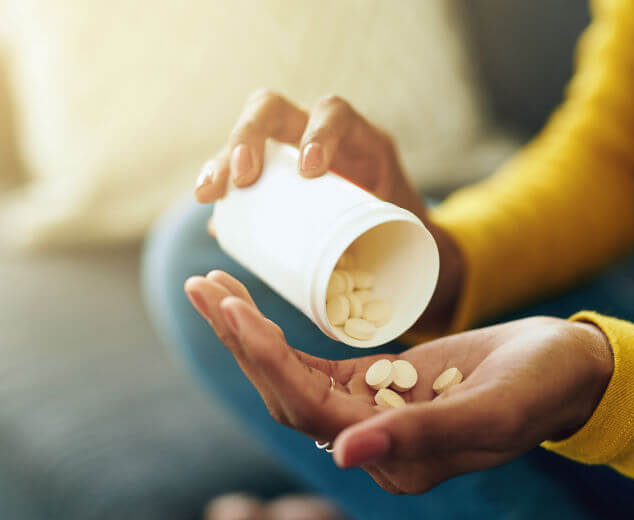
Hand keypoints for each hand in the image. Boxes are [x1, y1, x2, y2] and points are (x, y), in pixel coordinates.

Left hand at [185, 271, 612, 493]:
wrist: (568, 371)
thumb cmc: (542, 387)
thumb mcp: (492, 409)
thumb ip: (422, 435)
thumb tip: (341, 457)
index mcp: (400, 463)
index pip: (312, 412)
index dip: (267, 362)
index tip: (232, 309)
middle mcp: (376, 447)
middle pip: (288, 397)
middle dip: (242, 343)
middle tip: (202, 286)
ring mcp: (374, 417)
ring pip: (294, 380)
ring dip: (251, 337)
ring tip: (212, 287)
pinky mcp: (380, 387)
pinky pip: (317, 366)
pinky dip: (282, 338)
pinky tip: (253, 308)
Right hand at [194, 89, 462, 329]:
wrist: (404, 241)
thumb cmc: (407, 237)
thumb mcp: (407, 234)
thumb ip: (391, 251)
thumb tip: (355, 279)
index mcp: (361, 139)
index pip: (336, 112)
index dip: (320, 131)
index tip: (310, 170)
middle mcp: (319, 133)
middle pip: (273, 110)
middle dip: (249, 137)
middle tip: (240, 177)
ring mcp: (289, 149)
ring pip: (245, 137)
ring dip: (222, 161)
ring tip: (208, 195)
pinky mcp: (272, 174)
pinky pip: (237, 169)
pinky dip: (222, 187)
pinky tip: (212, 212)